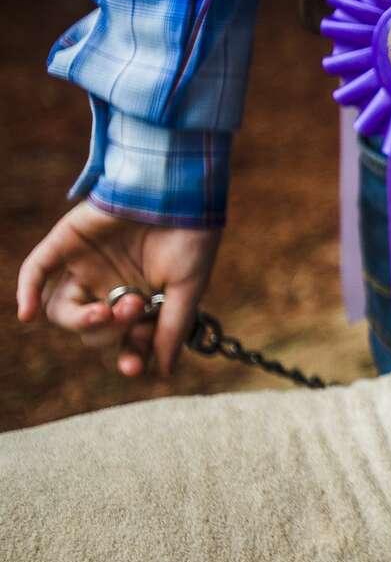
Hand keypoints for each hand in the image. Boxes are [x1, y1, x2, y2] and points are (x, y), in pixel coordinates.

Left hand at [16, 202, 221, 376]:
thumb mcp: (187, 288)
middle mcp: (110, 284)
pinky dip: (27, 292)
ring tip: (100, 313)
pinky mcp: (67, 242)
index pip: (125, 338)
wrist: (180, 188)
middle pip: (93, 328)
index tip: (133, 365)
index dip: (128, 355)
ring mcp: (86, 264)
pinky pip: (36, 270)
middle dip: (112, 328)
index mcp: (141, 297)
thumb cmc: (192, 236)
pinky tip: (26, 315)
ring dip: (78, 320)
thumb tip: (164, 372)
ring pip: (62, 308)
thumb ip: (172, 328)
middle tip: (134, 305)